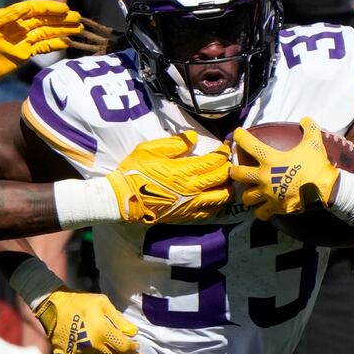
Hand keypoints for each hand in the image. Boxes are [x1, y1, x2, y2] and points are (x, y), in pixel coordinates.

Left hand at [0, 1, 84, 90]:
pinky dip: (54, 44)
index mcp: (8, 17)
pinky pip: (42, 47)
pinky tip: (67, 43)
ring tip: (78, 28)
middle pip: (43, 19)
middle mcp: (18, 27)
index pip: (32, 9)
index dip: (48, 8)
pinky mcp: (23, 53)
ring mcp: (22, 40)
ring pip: (46, 32)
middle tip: (78, 18)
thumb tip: (4, 15)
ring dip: (62, 30)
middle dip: (61, 19)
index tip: (63, 9)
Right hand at [32, 289, 139, 353]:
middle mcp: (93, 346)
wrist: (52, 308)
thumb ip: (119, 319)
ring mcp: (82, 353)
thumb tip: (133, 332)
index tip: (137, 346)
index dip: (133, 349)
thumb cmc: (80, 302)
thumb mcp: (102, 303)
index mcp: (102, 332)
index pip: (124, 348)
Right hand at [104, 132, 232, 222]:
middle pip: (223, 178)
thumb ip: (175, 143)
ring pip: (222, 197)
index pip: (215, 160)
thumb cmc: (135, 172)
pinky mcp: (187, 216)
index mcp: (184, 171)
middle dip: (229, 167)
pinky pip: (211, 212)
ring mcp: (191, 205)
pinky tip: (215, 197)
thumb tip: (194, 137)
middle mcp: (193, 189)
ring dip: (227, 186)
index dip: (223, 152)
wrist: (124, 199)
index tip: (224, 147)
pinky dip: (218, 204)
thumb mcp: (150, 149)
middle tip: (227, 161)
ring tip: (224, 180)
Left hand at [230, 117, 340, 219]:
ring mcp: (268, 193)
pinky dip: (260, 212)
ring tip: (250, 193)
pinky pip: (261, 213)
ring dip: (247, 194)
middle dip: (234, 171)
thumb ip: (309, 129)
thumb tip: (306, 119)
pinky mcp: (274, 207)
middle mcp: (264, 177)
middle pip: (238, 174)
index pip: (250, 145)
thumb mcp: (314, 143)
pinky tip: (262, 209)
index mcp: (271, 159)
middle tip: (235, 170)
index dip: (240, 137)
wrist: (324, 189)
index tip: (237, 134)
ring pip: (246, 197)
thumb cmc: (316, 165)